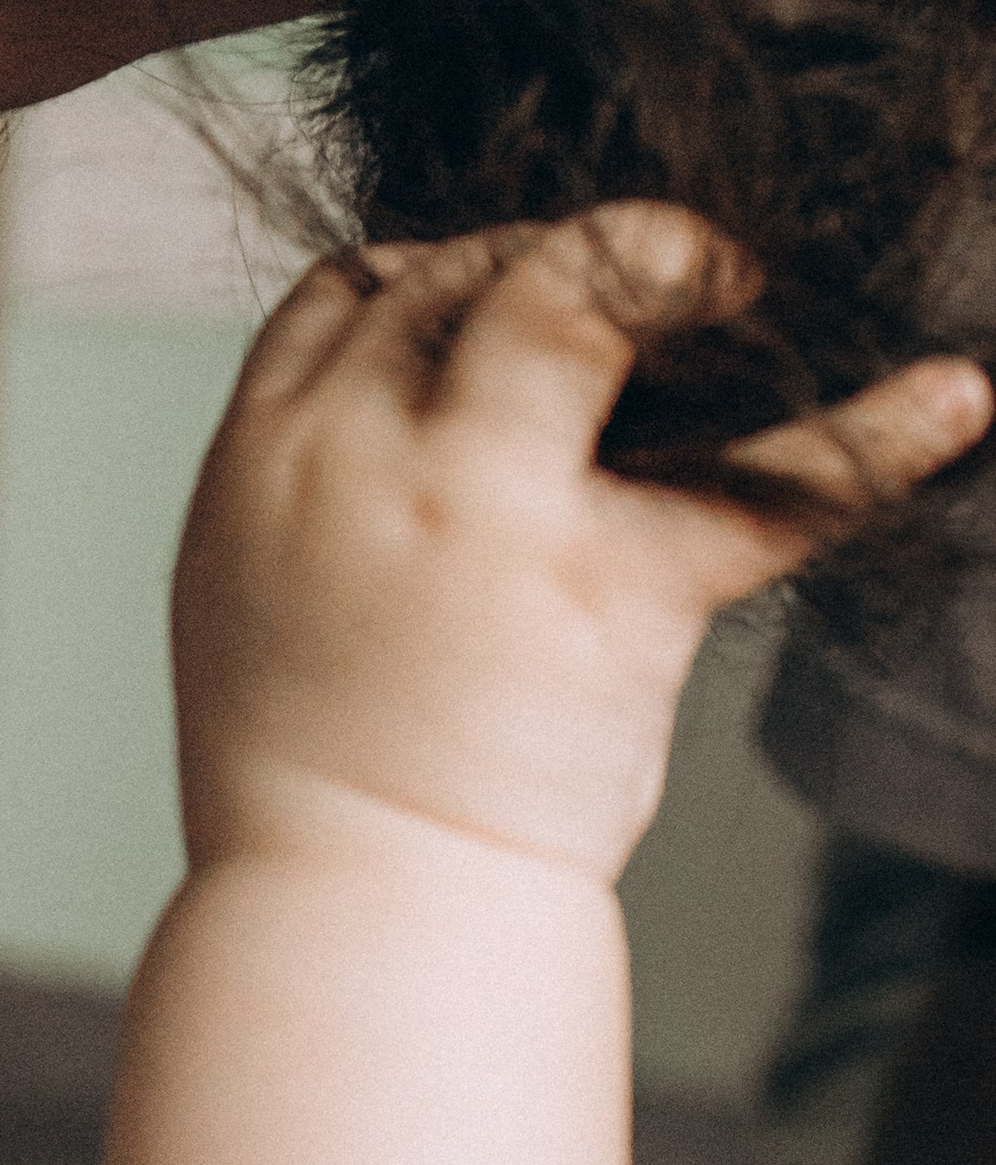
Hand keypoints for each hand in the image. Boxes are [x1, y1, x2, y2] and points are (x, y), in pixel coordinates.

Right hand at [174, 205, 990, 880]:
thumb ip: (310, 473)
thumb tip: (399, 403)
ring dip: (666, 260)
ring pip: (574, 293)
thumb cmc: (303, 770)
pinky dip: (880, 433)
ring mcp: (485, 507)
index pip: (359, 282)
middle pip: (468, 264)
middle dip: (560, 253)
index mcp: (265, 453)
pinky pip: (766, 484)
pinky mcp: (612, 585)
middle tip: (645, 280)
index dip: (446, 267)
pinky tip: (957, 393)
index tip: (511, 293)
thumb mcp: (239, 580)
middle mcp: (364, 451)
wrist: (357, 911)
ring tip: (743, 281)